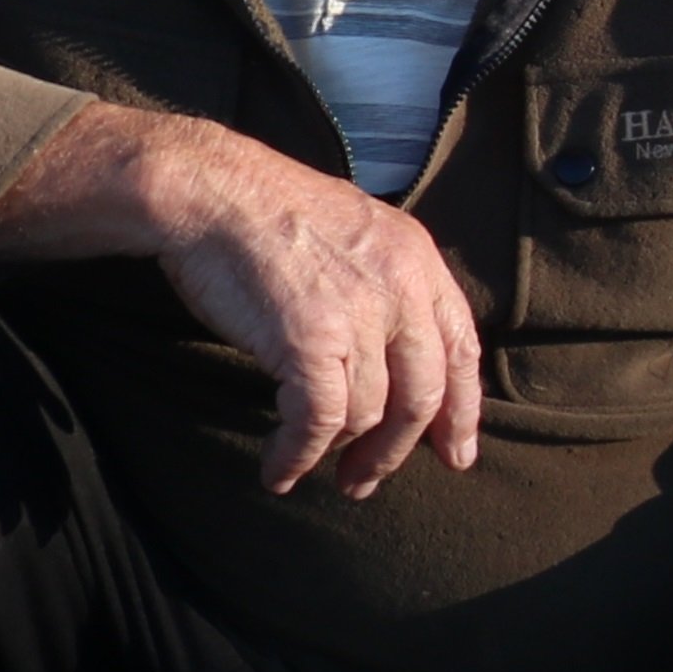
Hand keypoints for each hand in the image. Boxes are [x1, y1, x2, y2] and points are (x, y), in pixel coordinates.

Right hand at [0, 105, 479, 497]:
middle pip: (423, 395)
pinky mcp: (311, 343)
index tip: (453, 452)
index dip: (461, 410)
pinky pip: (317, 422)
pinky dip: (298, 456)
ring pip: (369, 414)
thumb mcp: (352, 232)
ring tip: (313, 471)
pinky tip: (279, 471)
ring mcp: (359, 317)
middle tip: (367, 480)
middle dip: (398, 450)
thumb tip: (385, 350)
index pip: (462, 348)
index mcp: (416, 259)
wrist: (210, 192)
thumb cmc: (263, 211)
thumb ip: (383, 284)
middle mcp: (400, 289)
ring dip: (340, 454)